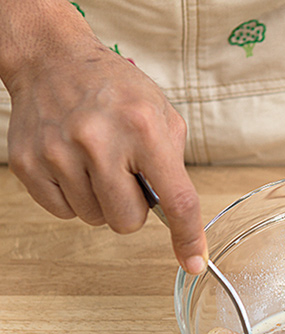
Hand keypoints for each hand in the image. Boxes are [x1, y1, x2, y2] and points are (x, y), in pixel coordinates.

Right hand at [5, 39, 207, 273]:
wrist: (54, 60)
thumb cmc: (115, 91)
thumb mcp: (162, 115)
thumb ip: (173, 166)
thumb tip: (179, 219)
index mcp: (143, 129)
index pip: (176, 200)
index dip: (188, 237)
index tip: (194, 262)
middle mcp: (100, 141)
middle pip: (127, 221)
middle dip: (132, 207)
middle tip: (125, 173)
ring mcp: (59, 153)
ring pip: (95, 219)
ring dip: (102, 200)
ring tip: (97, 162)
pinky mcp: (30, 164)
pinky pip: (64, 213)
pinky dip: (74, 197)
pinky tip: (74, 165)